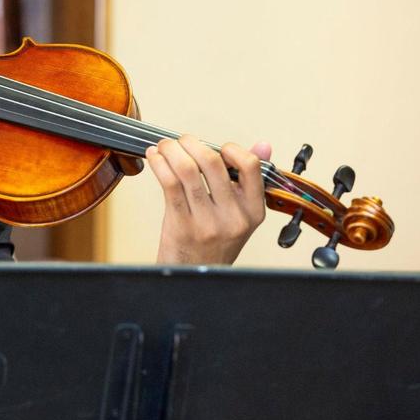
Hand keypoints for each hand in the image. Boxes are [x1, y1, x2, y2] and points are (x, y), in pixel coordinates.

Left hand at [146, 136, 270, 264]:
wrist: (195, 277)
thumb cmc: (214, 242)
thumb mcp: (240, 215)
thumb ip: (249, 180)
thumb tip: (264, 145)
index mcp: (253, 211)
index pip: (251, 166)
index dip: (231, 148)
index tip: (216, 148)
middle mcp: (233, 217)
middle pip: (212, 162)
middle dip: (190, 143)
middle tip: (180, 142)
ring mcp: (207, 223)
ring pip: (187, 170)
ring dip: (171, 150)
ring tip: (164, 147)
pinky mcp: (182, 225)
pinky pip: (169, 184)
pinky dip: (159, 164)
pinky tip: (155, 159)